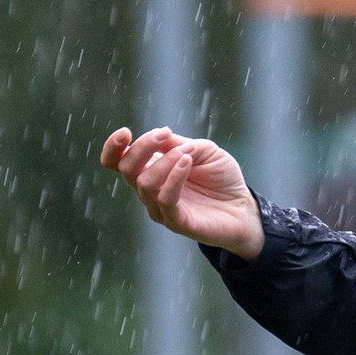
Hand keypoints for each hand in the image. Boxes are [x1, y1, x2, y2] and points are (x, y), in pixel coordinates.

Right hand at [99, 126, 264, 258]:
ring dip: (165, 161)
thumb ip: (179, 143)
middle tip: (165, 134)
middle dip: (142, 147)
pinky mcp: (176, 222)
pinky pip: (165, 200)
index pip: (116, 161)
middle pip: (126, 169)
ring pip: (145, 183)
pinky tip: (187, 162)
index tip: (125, 132)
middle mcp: (149, 190)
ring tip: (188, 153)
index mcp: (150, 170)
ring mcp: (160, 208)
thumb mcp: (204, 150)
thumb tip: (161, 136)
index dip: (112, 147)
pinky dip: (173, 177)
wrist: (243, 207)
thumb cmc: (221, 177)